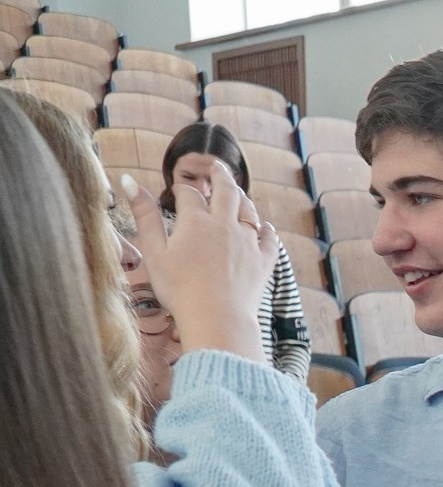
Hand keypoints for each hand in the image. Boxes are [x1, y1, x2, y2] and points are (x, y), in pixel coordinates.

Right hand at [122, 166, 274, 362]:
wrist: (216, 318)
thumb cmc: (179, 289)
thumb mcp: (154, 251)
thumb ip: (144, 216)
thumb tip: (129, 181)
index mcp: (196, 221)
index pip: (189, 194)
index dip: (181, 190)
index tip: (177, 192)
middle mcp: (225, 225)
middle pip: (226, 190)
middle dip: (219, 176)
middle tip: (217, 167)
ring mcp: (248, 242)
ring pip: (249, 210)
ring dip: (242, 198)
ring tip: (237, 192)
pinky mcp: (264, 261)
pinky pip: (270, 239)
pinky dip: (266, 230)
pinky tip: (264, 228)